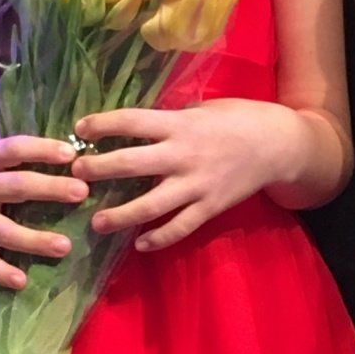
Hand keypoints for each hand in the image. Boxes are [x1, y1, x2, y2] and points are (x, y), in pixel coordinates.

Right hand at [0, 132, 88, 291]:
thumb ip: (10, 154)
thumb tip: (64, 152)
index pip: (13, 149)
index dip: (41, 149)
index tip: (71, 154)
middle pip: (15, 188)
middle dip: (50, 190)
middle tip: (82, 192)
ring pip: (2, 231)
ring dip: (34, 240)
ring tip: (64, 246)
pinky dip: (0, 272)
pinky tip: (22, 281)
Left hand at [74, 99, 307, 251]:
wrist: (278, 145)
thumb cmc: (238, 119)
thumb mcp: (202, 109)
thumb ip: (171, 118)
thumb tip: (136, 124)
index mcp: (179, 124)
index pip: (132, 122)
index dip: (102, 124)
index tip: (80, 128)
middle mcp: (183, 154)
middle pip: (131, 163)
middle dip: (99, 169)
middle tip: (76, 175)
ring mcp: (196, 185)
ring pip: (150, 205)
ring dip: (120, 215)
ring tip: (97, 222)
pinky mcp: (210, 207)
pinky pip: (180, 227)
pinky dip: (159, 238)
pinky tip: (140, 244)